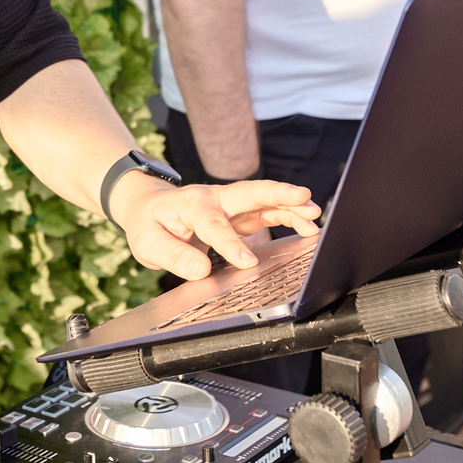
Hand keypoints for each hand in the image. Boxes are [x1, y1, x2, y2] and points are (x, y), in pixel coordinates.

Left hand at [112, 177, 320, 280]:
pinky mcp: (239, 213)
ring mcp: (229, 204)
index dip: (230, 244)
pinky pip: (266, 212)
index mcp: (191, 204)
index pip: (214, 225)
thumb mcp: (149, 244)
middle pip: (249, 193)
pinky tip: (306, 225)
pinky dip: (287, 216)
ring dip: (290, 205)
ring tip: (314, 215)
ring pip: (263, 201)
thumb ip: (174, 256)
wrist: (148, 207)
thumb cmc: (149, 224)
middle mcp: (215, 199)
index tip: (246, 262)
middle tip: (304, 197)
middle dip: (277, 194)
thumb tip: (202, 269)